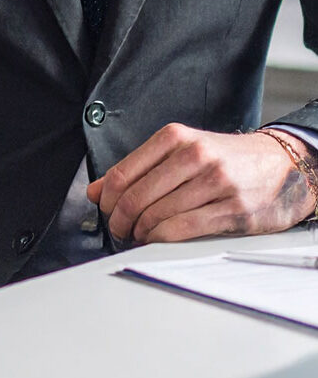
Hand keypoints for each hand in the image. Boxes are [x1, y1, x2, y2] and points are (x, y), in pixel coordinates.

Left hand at [87, 124, 316, 243]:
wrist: (282, 165)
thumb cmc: (226, 159)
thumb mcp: (181, 151)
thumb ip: (138, 168)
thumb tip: (95, 191)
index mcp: (175, 137)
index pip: (123, 172)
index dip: (107, 198)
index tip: (105, 210)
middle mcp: (195, 156)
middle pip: (136, 195)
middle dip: (120, 219)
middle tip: (118, 229)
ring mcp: (216, 183)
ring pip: (158, 214)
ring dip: (140, 232)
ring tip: (137, 236)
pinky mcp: (234, 210)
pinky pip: (184, 229)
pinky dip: (162, 239)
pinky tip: (157, 240)